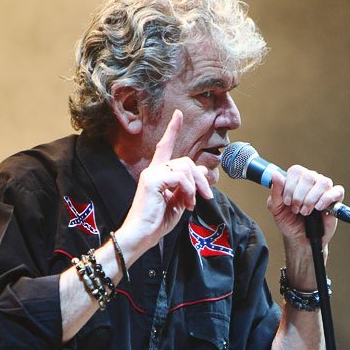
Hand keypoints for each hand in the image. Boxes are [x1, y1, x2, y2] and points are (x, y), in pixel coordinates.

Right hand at [119, 110, 212, 251]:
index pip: (165, 146)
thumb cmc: (157, 221)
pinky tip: (186, 204)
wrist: (143, 235)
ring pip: (185, 168)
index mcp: (158, 173)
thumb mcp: (179, 201)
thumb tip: (200, 170)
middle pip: (186, 161)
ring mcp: (152, 174)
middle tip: (206, 196)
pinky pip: (179, 177)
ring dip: (195, 187)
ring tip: (192, 203)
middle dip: (200, 178)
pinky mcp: (152, 180)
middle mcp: (153, 169)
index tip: (178, 114)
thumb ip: (188, 185)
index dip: (172, 129)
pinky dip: (188, 190)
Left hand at [266, 165, 344, 280]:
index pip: (296, 171)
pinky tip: (319, 208)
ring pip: (323, 183)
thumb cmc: (289, 222)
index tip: (286, 202)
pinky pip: (337, 191)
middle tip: (296, 209)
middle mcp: (312, 181)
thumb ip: (275, 191)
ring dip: (311, 199)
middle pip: (309, 176)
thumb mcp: (276, 208)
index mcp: (297, 179)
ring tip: (306, 212)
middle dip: (299, 196)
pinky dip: (327, 199)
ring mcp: (324, 189)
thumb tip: (275, 174)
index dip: (290, 187)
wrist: (300, 239)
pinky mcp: (335, 200)